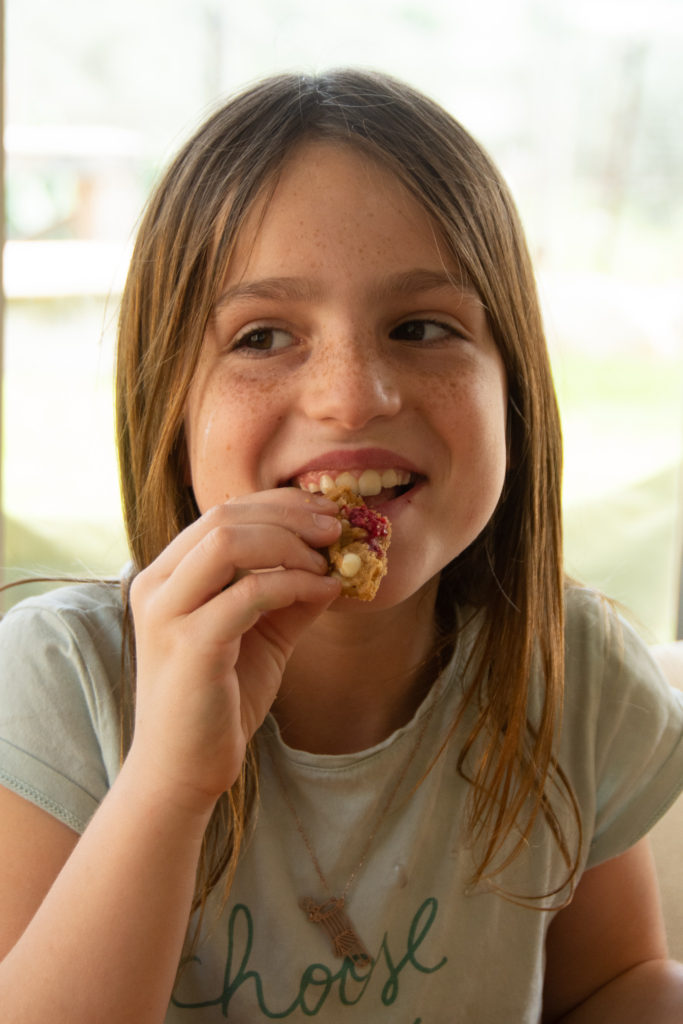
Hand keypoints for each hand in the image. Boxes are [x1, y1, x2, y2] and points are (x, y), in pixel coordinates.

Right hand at [126, 489, 341, 813]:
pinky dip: (293, 584)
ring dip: (289, 543)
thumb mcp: (263, 635)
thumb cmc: (219, 701)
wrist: (184, 770)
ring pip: (227, 542)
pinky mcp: (189, 645)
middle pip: (224, 517)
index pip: (221, 514)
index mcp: (167, 576)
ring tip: (329, 561)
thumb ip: (290, 596)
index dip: (278, 504)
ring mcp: (167, 613)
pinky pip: (248, 594)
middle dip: (289, 515)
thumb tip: (336, 564)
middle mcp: (156, 585)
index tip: (326, 513)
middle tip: (337, 529)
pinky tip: (323, 592)